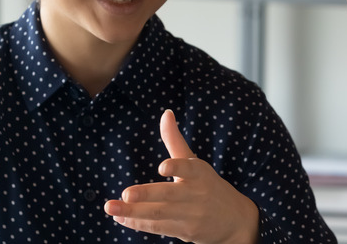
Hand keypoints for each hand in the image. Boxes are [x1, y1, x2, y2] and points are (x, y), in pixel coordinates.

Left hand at [104, 109, 258, 243]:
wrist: (236, 220)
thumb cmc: (208, 186)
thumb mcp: (196, 163)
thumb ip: (175, 141)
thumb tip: (166, 113)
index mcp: (199, 173)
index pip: (188, 168)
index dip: (176, 167)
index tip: (162, 167)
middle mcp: (196, 194)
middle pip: (169, 194)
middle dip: (146, 194)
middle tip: (126, 194)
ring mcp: (191, 215)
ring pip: (159, 214)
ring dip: (134, 212)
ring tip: (111, 207)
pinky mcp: (186, 232)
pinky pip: (159, 227)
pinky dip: (138, 223)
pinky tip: (121, 218)